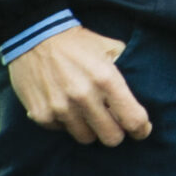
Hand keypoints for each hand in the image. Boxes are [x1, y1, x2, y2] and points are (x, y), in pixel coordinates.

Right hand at [6, 26, 151, 145]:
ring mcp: (61, 108)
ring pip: (86, 138)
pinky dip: (67, 123)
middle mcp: (84, 97)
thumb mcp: (109, 47)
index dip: (141, 129)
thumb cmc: (77, 43)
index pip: (133, 119)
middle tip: (114, 123)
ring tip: (88, 112)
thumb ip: (126, 68)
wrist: (35, 37)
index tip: (141, 129)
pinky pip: (62, 131)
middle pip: (111, 138)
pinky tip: (66, 106)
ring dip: (91, 129)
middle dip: (117, 132)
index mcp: (106, 79)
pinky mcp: (41, 115)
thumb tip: (141, 90)